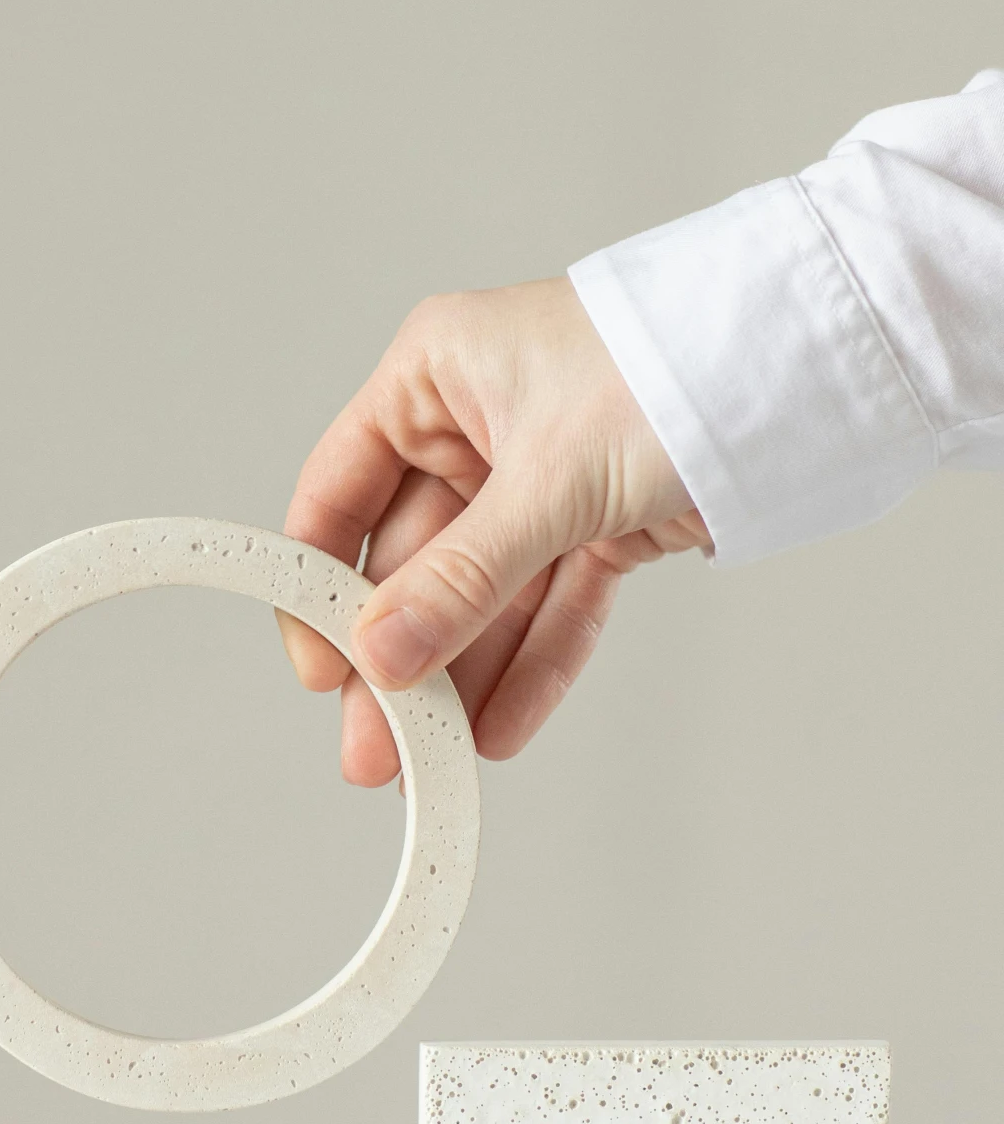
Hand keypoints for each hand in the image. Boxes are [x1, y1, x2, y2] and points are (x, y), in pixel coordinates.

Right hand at [280, 279, 710, 779]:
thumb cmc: (666, 363)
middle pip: (411, 560)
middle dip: (399, 658)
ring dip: (461, 677)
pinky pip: (551, 604)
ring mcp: (538, 478)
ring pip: (483, 595)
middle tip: (374, 746)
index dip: (319, 585)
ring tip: (434, 760)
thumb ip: (462, 577)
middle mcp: (475, 426)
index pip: (341, 493)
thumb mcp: (547, 479)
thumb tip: (384, 655)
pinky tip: (499, 728)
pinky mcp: (600, 521)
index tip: (319, 667)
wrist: (804, 367)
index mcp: (433, 377)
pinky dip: (532, 663)